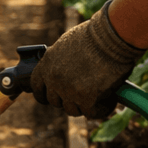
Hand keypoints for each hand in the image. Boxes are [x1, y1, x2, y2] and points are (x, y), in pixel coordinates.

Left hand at [31, 0, 145, 117]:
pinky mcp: (86, 99)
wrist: (110, 36)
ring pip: (72, 110)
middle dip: (67, 100)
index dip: (44, 94)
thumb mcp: (68, 44)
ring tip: (97, 97)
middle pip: (55, 101)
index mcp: (46, 63)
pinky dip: (101, 109)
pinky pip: (91, 112)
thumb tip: (66, 72)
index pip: (37, 86)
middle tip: (82, 95)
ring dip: (84, 106)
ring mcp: (68, 90)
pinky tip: (109, 101)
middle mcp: (54, 79)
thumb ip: (62, 60)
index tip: (51, 96)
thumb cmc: (94, 35)